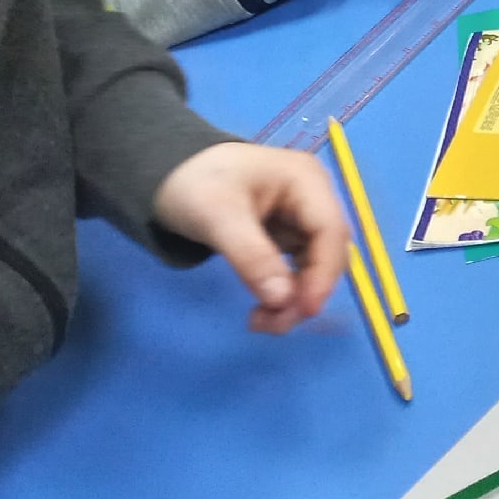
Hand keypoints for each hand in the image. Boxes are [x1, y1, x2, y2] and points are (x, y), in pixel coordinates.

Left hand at [150, 143, 345, 334]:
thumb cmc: (195, 184)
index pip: (330, 231)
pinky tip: (262, 309)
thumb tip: (282, 301)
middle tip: (273, 325)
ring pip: (315, 267)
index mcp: (306, 181)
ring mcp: (301, 219)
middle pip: (328, 253)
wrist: (167, 174)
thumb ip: (252, 257)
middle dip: (307, 292)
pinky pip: (296, 270)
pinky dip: (283, 293)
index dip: (324, 273)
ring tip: (261, 322)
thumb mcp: (218, 218)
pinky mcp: (286, 236)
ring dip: (295, 299)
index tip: (304, 310)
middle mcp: (313, 199)